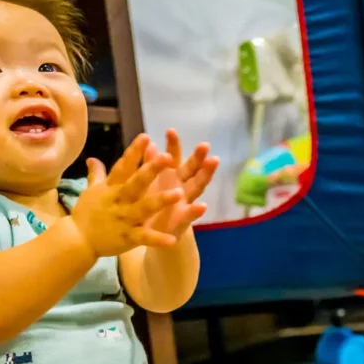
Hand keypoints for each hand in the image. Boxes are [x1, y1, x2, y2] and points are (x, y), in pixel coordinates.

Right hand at [73, 135, 183, 256]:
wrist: (76, 240)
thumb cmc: (86, 213)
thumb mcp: (90, 191)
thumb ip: (96, 174)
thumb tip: (92, 157)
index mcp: (111, 188)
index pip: (123, 166)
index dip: (134, 151)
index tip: (146, 136)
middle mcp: (118, 200)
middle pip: (136, 182)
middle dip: (151, 169)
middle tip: (167, 156)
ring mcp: (123, 219)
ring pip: (144, 208)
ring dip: (161, 201)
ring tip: (179, 193)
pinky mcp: (127, 237)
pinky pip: (144, 238)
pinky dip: (157, 239)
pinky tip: (172, 239)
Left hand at [142, 129, 219, 246]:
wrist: (154, 232)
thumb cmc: (152, 204)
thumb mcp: (149, 183)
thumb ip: (151, 164)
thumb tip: (149, 143)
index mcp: (171, 176)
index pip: (174, 157)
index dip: (173, 145)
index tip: (170, 130)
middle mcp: (181, 186)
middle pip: (192, 169)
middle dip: (198, 157)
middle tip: (204, 145)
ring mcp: (186, 202)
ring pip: (198, 186)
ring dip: (206, 175)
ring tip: (214, 162)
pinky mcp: (184, 220)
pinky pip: (191, 215)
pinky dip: (197, 211)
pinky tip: (202, 206)